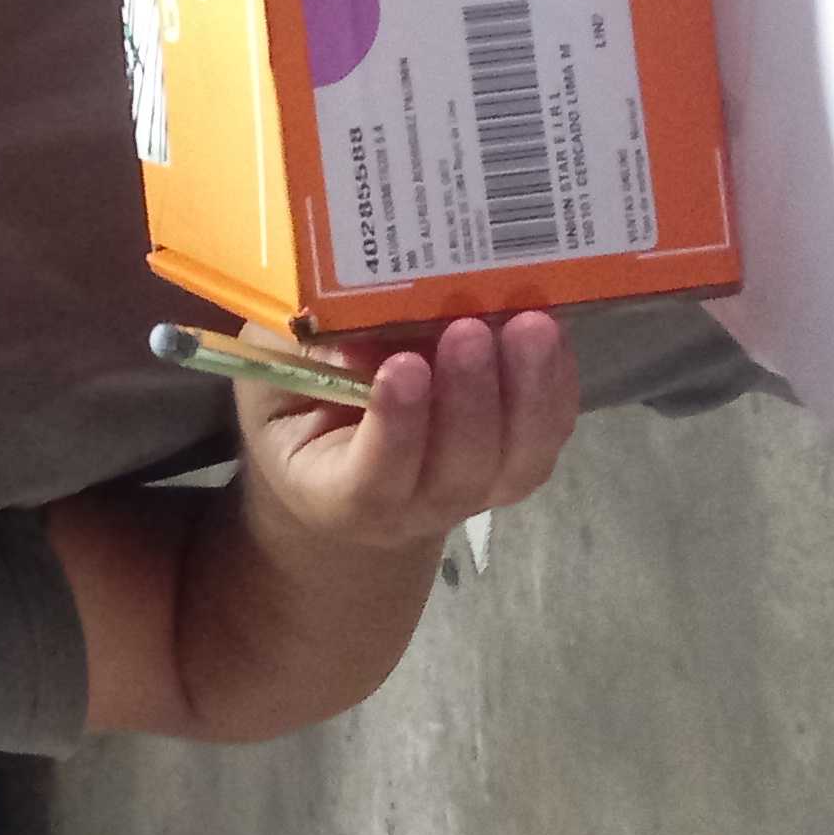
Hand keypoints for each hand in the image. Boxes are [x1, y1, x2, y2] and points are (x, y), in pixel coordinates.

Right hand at [234, 313, 577, 556]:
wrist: (343, 453)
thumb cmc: (299, 409)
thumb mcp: (277, 379)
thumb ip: (307, 356)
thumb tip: (364, 330)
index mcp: (339, 496)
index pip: (373, 479)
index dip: (395, 427)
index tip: (404, 365)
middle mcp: (415, 510)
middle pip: (459, 470)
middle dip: (469, 396)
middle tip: (468, 328)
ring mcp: (475, 491)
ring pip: (517, 460)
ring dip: (529, 390)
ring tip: (530, 324)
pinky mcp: (517, 464)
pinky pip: (549, 435)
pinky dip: (556, 385)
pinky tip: (552, 334)